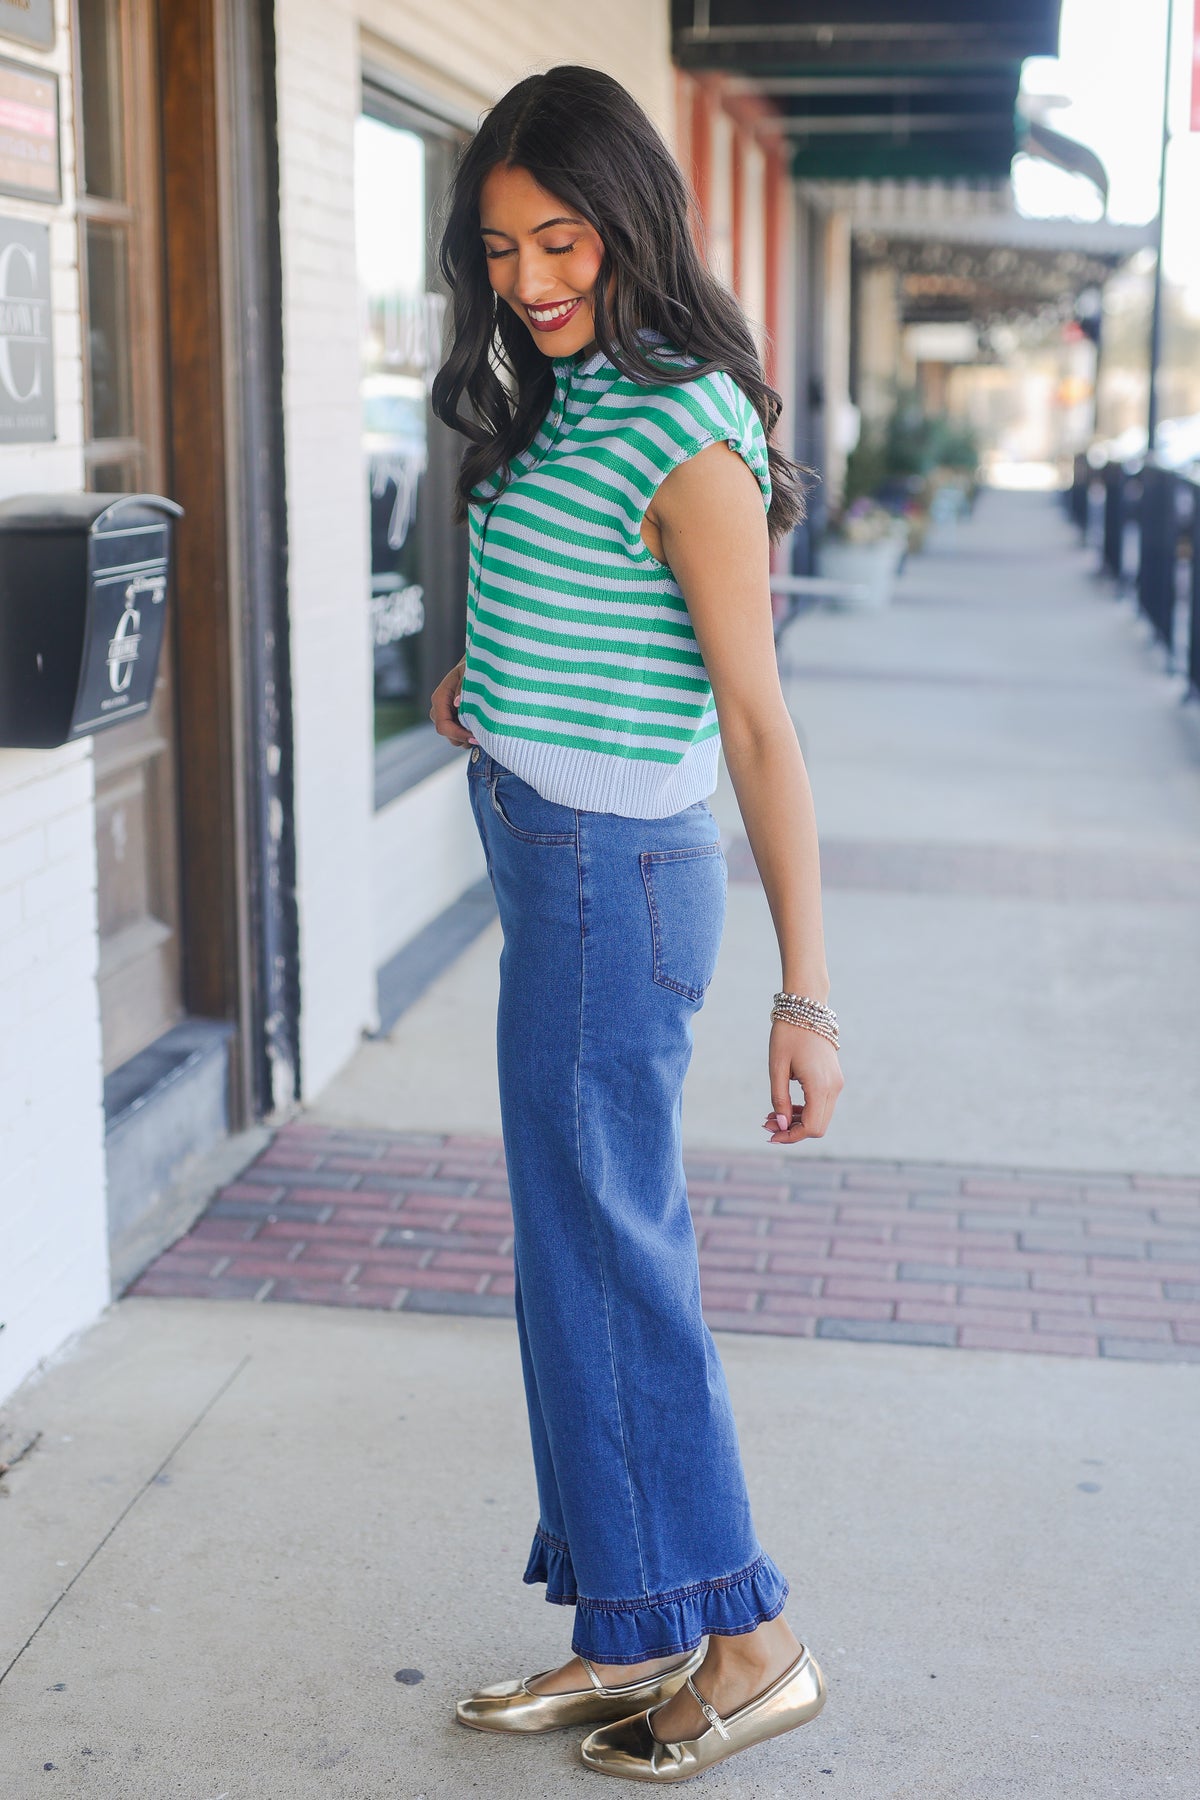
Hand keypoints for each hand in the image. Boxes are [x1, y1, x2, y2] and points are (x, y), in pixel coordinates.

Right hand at [429, 655, 477, 748]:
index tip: (476, 736)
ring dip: (468, 737)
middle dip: (465, 738)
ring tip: (484, 729)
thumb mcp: (469, 674)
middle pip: (448, 735)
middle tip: (484, 735)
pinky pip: (460, 734)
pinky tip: (482, 726)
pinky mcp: (454, 720)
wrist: (477, 666)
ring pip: (454, 738)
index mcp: (440, 698)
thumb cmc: (474, 668)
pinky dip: (470, 734)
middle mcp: (439, 709)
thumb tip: (457, 703)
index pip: (443, 726)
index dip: (458, 735)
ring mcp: (446, 715)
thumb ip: (462, 689)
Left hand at [762, 1020, 843, 1144]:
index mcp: (820, 1086)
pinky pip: (822, 1104)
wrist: (806, 1008)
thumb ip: (779, 1098)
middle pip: (818, 1126)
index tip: (770, 1134)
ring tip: (771, 1115)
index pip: (811, 1127)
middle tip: (767, 1123)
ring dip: (798, 1121)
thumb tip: (780, 1125)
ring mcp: (837, 1083)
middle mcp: (834, 1087)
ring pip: (821, 1117)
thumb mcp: (777, 1068)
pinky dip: (805, 1110)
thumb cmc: (788, 1035)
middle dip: (793, 1131)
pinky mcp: (834, 1079)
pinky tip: (786, 1106)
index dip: (790, 1136)